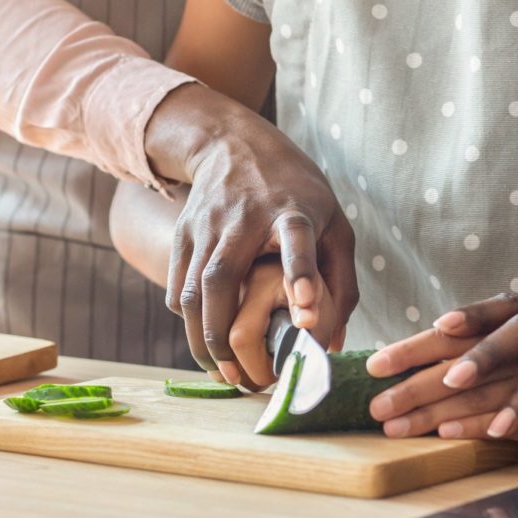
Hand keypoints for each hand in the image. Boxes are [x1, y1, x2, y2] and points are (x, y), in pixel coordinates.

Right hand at [145, 83, 357, 382]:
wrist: (232, 143)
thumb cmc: (297, 192)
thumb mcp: (333, 223)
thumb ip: (341, 280)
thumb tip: (331, 340)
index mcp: (291, 210)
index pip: (295, 239)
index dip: (301, 274)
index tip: (306, 315)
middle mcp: (244, 217)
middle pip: (224, 276)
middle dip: (225, 332)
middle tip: (238, 375)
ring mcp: (207, 224)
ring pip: (192, 289)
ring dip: (201, 337)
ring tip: (218, 370)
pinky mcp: (183, 233)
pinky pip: (176, 285)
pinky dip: (185, 319)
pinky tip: (200, 339)